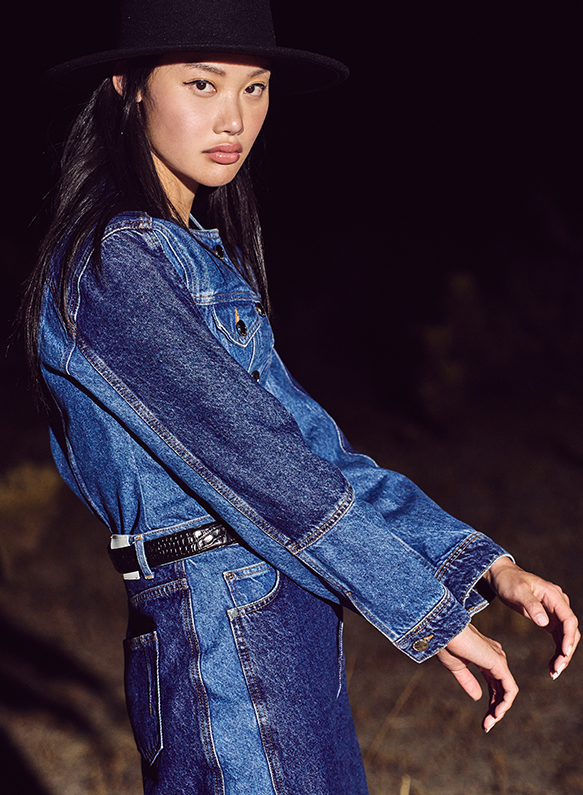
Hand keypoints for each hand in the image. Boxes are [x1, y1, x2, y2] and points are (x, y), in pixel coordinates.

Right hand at [437, 622, 518, 732]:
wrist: (443, 630)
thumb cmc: (446, 643)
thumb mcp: (456, 666)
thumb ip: (468, 681)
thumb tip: (478, 697)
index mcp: (486, 656)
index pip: (494, 684)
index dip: (491, 702)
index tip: (484, 720)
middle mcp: (496, 657)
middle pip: (502, 689)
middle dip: (496, 709)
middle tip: (486, 726)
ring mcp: (499, 660)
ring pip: (508, 691)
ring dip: (500, 710)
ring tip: (489, 723)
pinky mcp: (499, 664)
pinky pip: (509, 690)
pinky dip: (505, 704)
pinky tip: (496, 714)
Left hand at [483, 557, 579, 678]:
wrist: (501, 576)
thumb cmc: (508, 581)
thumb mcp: (517, 591)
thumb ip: (531, 605)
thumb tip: (544, 622)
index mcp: (554, 595)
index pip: (568, 619)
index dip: (569, 637)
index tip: (564, 653)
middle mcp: (558, 604)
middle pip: (570, 631)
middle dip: (566, 651)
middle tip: (557, 669)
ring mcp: (555, 612)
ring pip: (566, 637)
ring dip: (562, 655)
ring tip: (554, 672)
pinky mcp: (549, 619)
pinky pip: (558, 638)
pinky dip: (557, 652)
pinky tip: (552, 665)